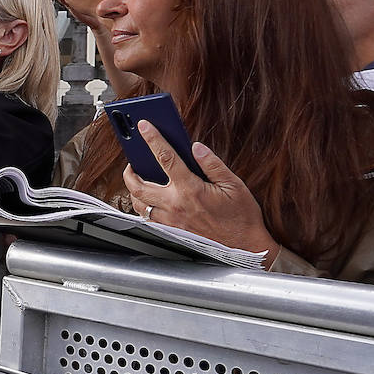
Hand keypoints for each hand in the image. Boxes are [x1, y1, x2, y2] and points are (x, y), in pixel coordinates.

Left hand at [123, 121, 280, 263]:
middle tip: (132, 163)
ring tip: (137, 180)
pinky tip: (147, 201)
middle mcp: (175, 205)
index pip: (166, 158)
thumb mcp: (233, 185)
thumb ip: (212, 164)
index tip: (144, 126)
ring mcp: (170, 220)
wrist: (244, 247)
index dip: (153, 139)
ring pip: (138, 204)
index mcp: (191, 190)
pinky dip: (143, 208)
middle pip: (139, 185)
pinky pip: (147, 218)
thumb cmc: (241, 217)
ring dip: (133, 191)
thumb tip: (196, 147)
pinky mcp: (170, 231)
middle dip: (130, 171)